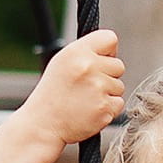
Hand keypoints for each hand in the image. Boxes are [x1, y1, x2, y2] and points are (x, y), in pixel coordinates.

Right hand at [16, 28, 127, 160]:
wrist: (43, 124)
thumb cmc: (53, 93)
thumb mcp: (61, 62)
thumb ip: (86, 53)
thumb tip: (111, 51)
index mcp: (77, 52)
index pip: (110, 38)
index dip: (108, 51)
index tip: (100, 61)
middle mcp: (88, 67)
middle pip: (119, 65)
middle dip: (107, 75)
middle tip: (87, 86)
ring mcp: (98, 88)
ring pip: (119, 86)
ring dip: (107, 93)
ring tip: (85, 99)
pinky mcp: (105, 108)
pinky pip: (119, 103)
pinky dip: (108, 108)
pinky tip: (90, 110)